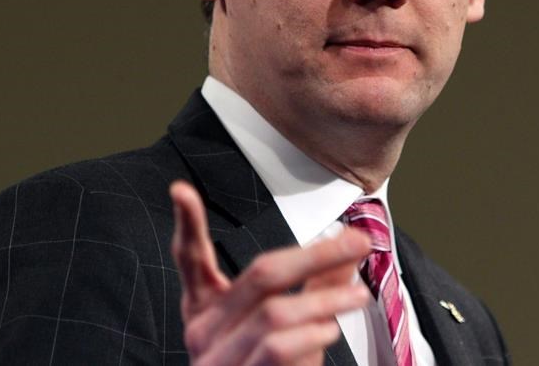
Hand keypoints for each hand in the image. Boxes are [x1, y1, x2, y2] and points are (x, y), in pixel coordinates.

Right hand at [170, 180, 371, 364]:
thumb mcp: (291, 324)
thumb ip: (314, 284)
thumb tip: (344, 244)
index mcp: (207, 311)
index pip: (190, 261)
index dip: (186, 225)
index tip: (180, 189)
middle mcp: (203, 333)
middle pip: (259, 276)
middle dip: (315, 254)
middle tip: (358, 241)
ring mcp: (216, 361)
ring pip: (274, 313)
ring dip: (325, 299)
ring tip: (358, 295)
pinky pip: (275, 349)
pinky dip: (310, 334)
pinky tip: (330, 329)